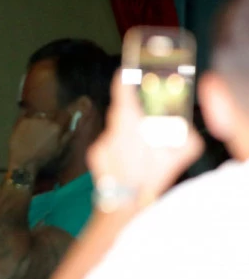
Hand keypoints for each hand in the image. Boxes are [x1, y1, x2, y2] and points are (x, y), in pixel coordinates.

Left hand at [8, 117, 69, 171]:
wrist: (23, 161)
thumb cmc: (43, 158)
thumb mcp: (59, 149)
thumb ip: (68, 136)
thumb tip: (74, 126)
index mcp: (56, 127)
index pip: (65, 114)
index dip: (65, 118)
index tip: (63, 122)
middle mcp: (45, 119)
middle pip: (52, 113)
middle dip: (53, 118)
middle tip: (49, 126)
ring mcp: (33, 119)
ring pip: (40, 113)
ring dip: (41, 118)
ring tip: (37, 126)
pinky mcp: (21, 120)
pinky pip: (27, 114)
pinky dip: (29, 117)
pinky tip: (28, 124)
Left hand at [87, 71, 204, 204]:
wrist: (124, 205)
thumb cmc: (149, 179)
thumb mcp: (178, 156)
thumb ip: (182, 138)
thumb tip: (183, 129)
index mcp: (128, 123)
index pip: (121, 92)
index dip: (124, 81)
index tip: (126, 73)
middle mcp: (110, 130)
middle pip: (120, 112)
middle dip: (132, 112)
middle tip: (145, 116)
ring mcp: (100, 143)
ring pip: (115, 131)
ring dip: (127, 135)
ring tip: (140, 149)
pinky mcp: (95, 155)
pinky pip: (108, 145)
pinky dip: (118, 149)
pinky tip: (129, 161)